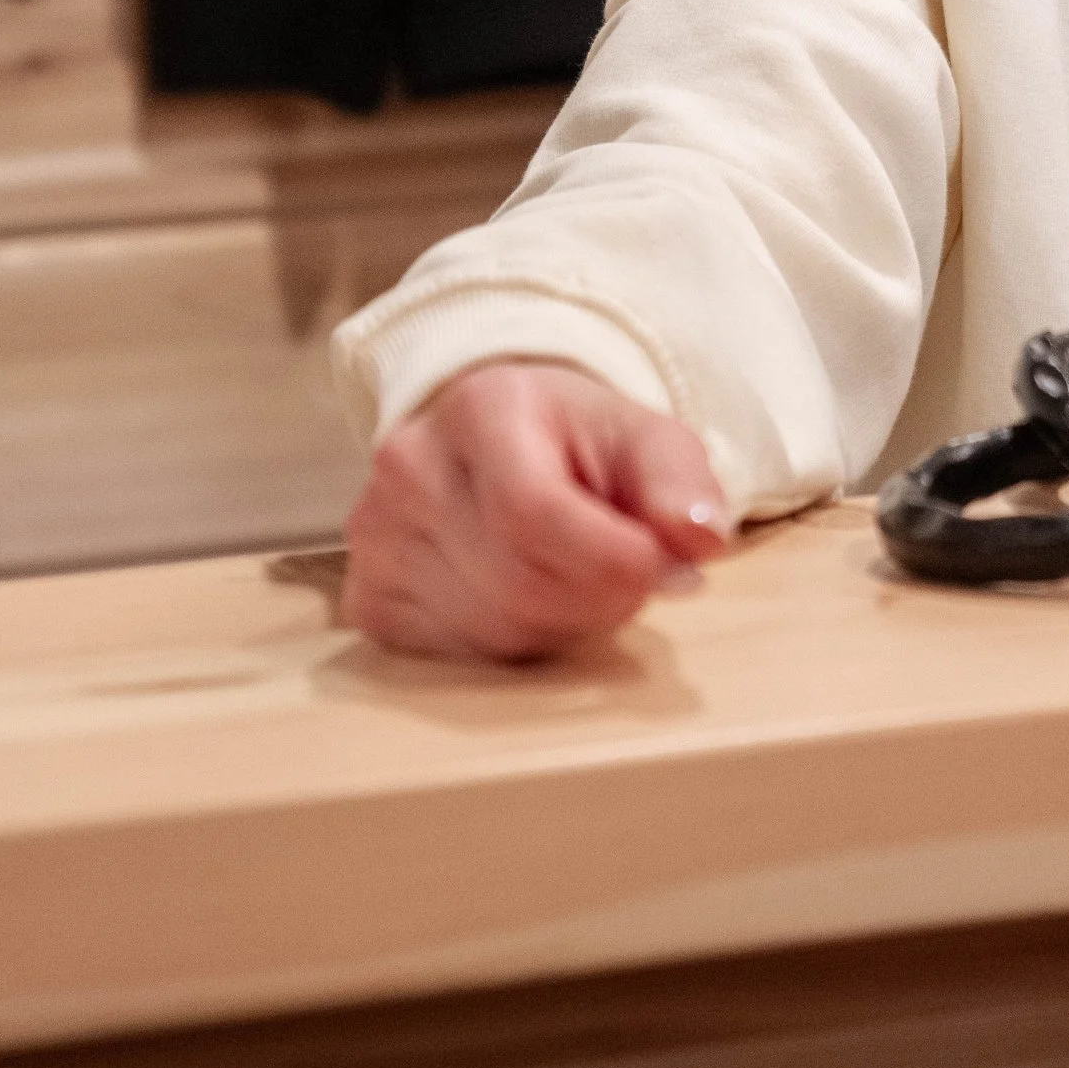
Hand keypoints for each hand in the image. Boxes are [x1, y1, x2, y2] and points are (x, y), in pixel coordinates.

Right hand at [340, 360, 731, 660]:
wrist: (496, 439)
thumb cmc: (578, 442)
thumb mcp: (644, 437)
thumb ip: (681, 481)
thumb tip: (702, 539)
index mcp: (482, 408)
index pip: (533, 514)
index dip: (609, 559)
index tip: (660, 567)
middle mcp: (411, 466)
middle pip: (518, 583)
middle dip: (597, 597)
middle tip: (630, 575)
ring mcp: (376, 537)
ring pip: (493, 630)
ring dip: (562, 625)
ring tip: (578, 578)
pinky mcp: (366, 600)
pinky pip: (456, 659)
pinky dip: (513, 646)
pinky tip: (528, 601)